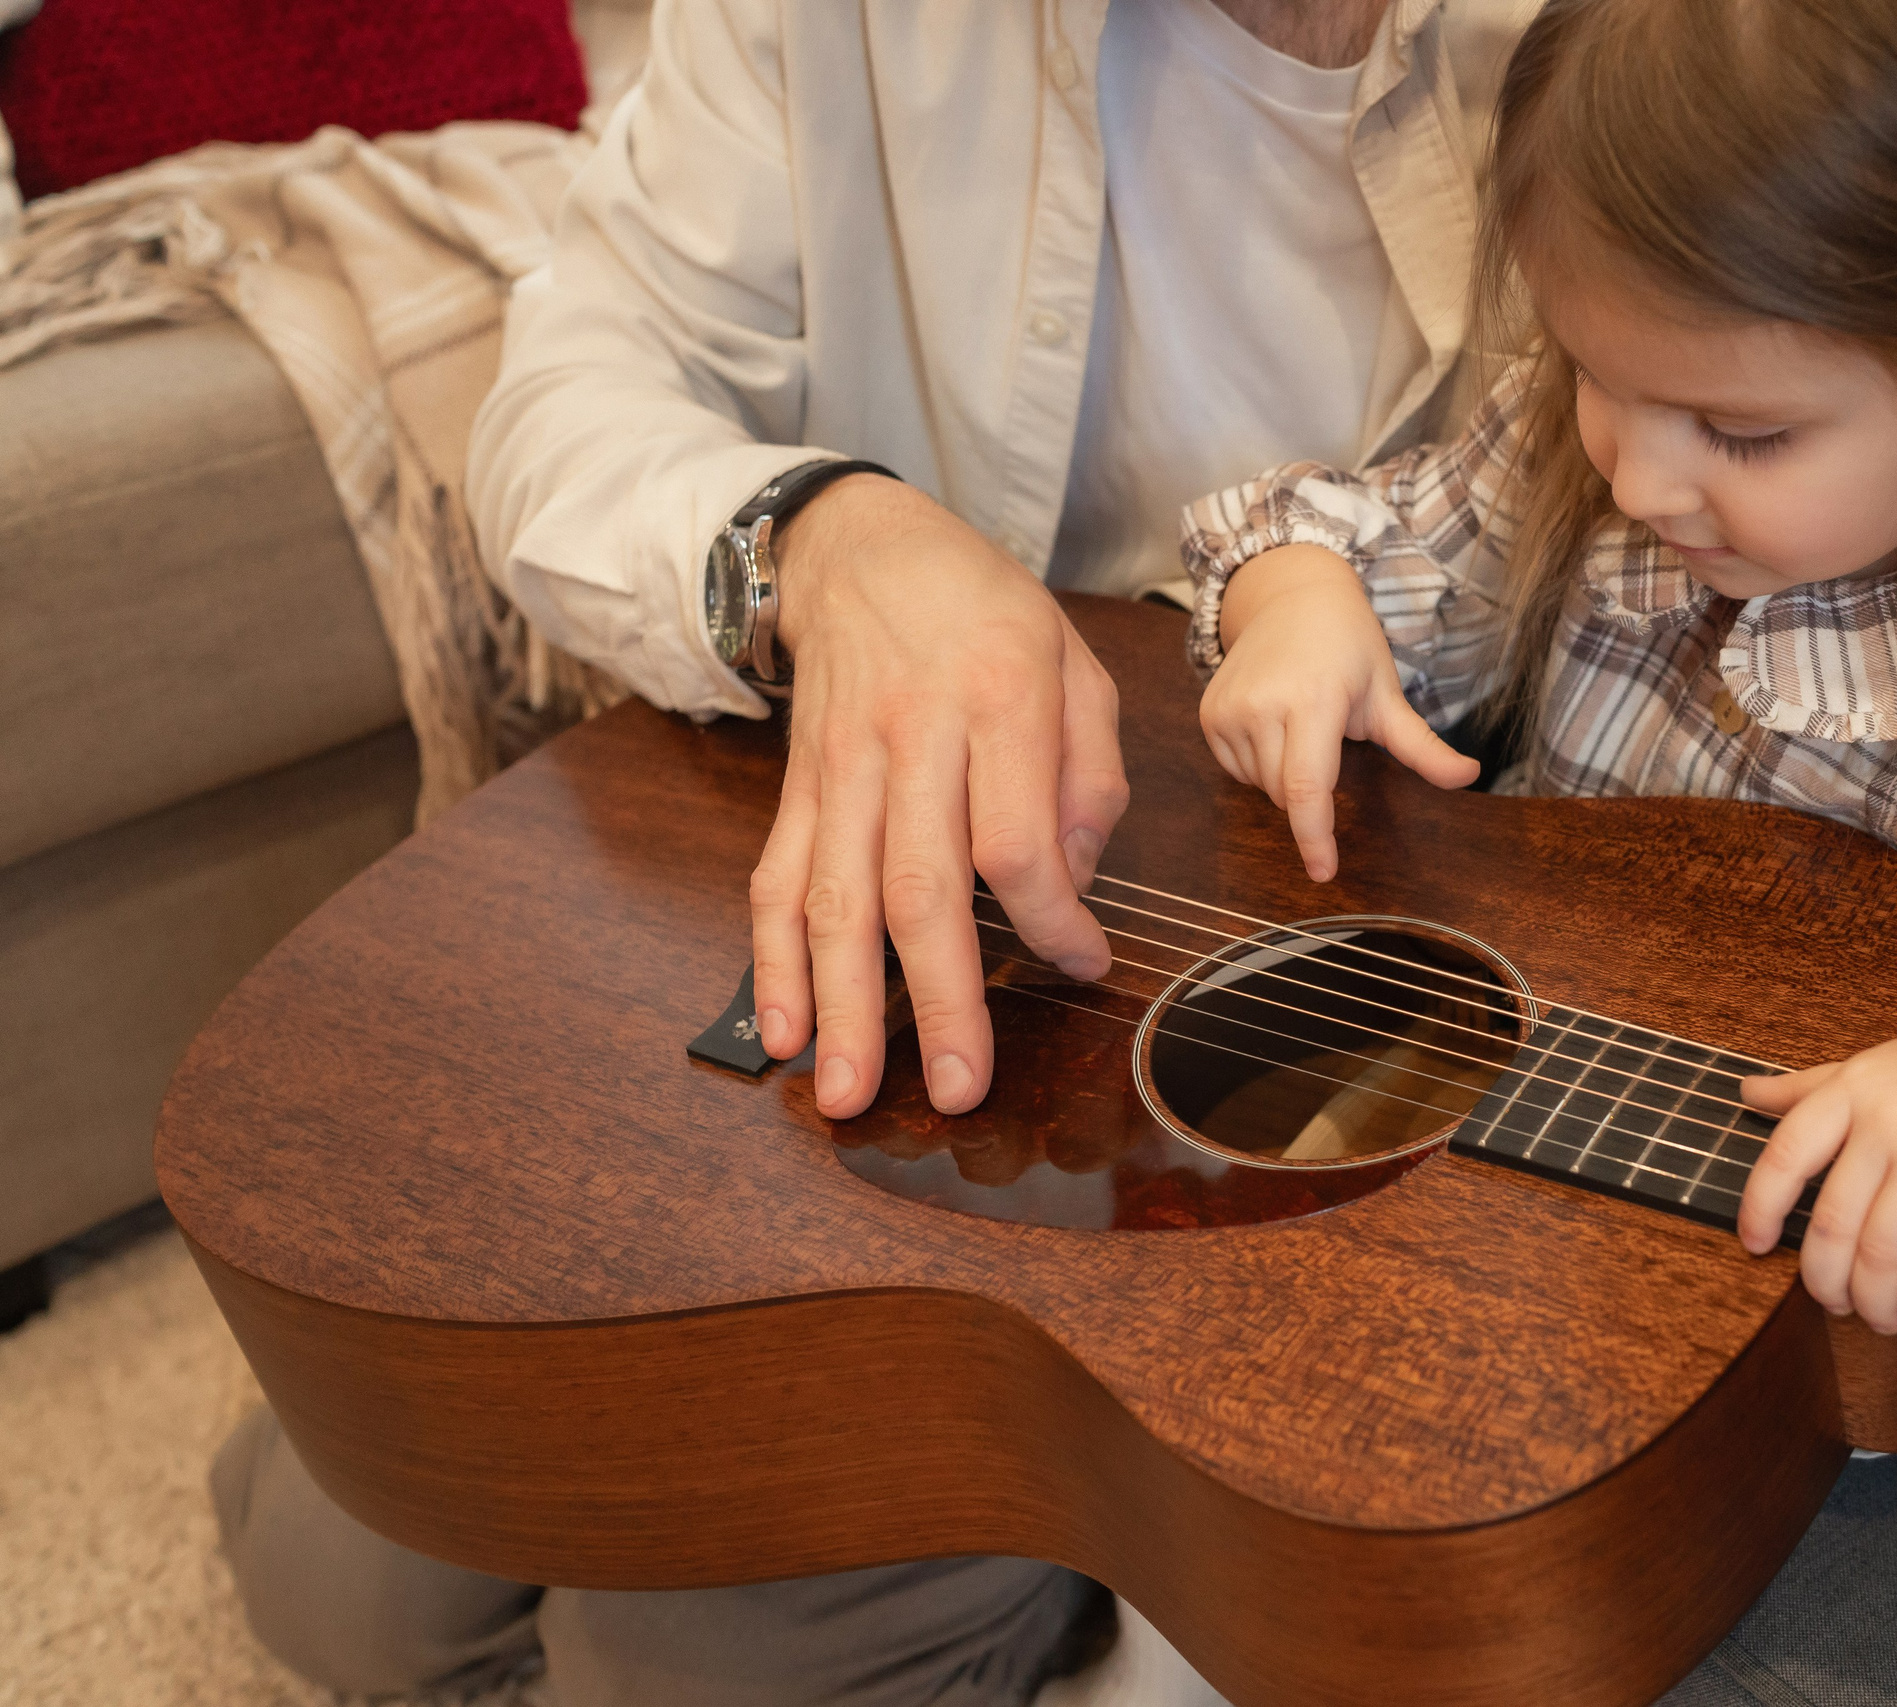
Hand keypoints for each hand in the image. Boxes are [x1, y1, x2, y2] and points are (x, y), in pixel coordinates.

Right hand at [749, 475, 1127, 1119]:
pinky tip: (783, 1029)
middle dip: (940, 1000)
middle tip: (957, 1089)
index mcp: (998, 700)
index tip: (1082, 965)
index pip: (1017, 840)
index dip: (1051, 920)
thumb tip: (1073, 887)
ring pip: (837, 897)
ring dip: (842, 1005)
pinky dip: (773, 961)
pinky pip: (776, 880)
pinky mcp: (798, 788)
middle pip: (921, 886)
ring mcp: (842, 768)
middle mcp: (912, 738)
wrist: (863, 549)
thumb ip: (1089, 777)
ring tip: (847, 1093)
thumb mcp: (1075, 665)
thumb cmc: (984, 612)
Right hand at [1201, 544, 1478, 879]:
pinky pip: (1238, 771)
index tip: (1324, 872)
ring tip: (1301, 724)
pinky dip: (1260, 765)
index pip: (1307, 788)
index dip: (1315, 837)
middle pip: (1287, 795)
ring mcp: (1228, 710)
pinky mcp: (1209, 714)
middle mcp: (1263, 706)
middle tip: (1329, 740)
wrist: (1289, 596)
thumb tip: (1470, 777)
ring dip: (1286, 778)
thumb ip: (1422, 746)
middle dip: (1313, 791)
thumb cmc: (1348, 645)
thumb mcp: (1387, 694)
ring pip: (1262, 787)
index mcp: (1313, 701)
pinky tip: (1274, 725)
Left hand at [1733, 1026, 1896, 1332]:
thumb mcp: (1886, 1068)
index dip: (1760, 1209)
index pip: (1784, 1155)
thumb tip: (1748, 1095)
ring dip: (1875, 1299)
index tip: (1754, 1247)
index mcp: (1854, 1086)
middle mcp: (1887, 1117)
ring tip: (1881, 1317)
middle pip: (1831, 1220)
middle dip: (1823, 1279)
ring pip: (1879, 1248)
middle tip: (1832, 1304)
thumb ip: (1814, 1085)